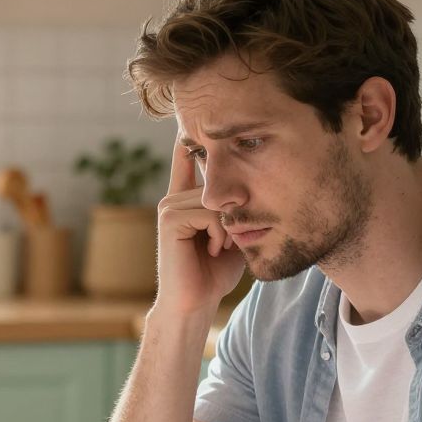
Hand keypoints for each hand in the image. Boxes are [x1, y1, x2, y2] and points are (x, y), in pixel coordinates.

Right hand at [154, 141, 244, 317]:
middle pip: (217, 183)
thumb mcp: (233, 234)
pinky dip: (219, 233)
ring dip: (228, 227)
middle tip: (229, 244)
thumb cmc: (215, 273)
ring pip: (216, 198)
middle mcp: (173, 199)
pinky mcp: (169, 219)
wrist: (194, 303)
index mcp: (186, 201)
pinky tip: (214, 249)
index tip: (193, 118)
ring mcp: (168, 207)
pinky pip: (209, 211)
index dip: (193, 139)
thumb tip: (253, 186)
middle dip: (234, 213)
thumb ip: (236, 209)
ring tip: (221, 248)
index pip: (189, 160)